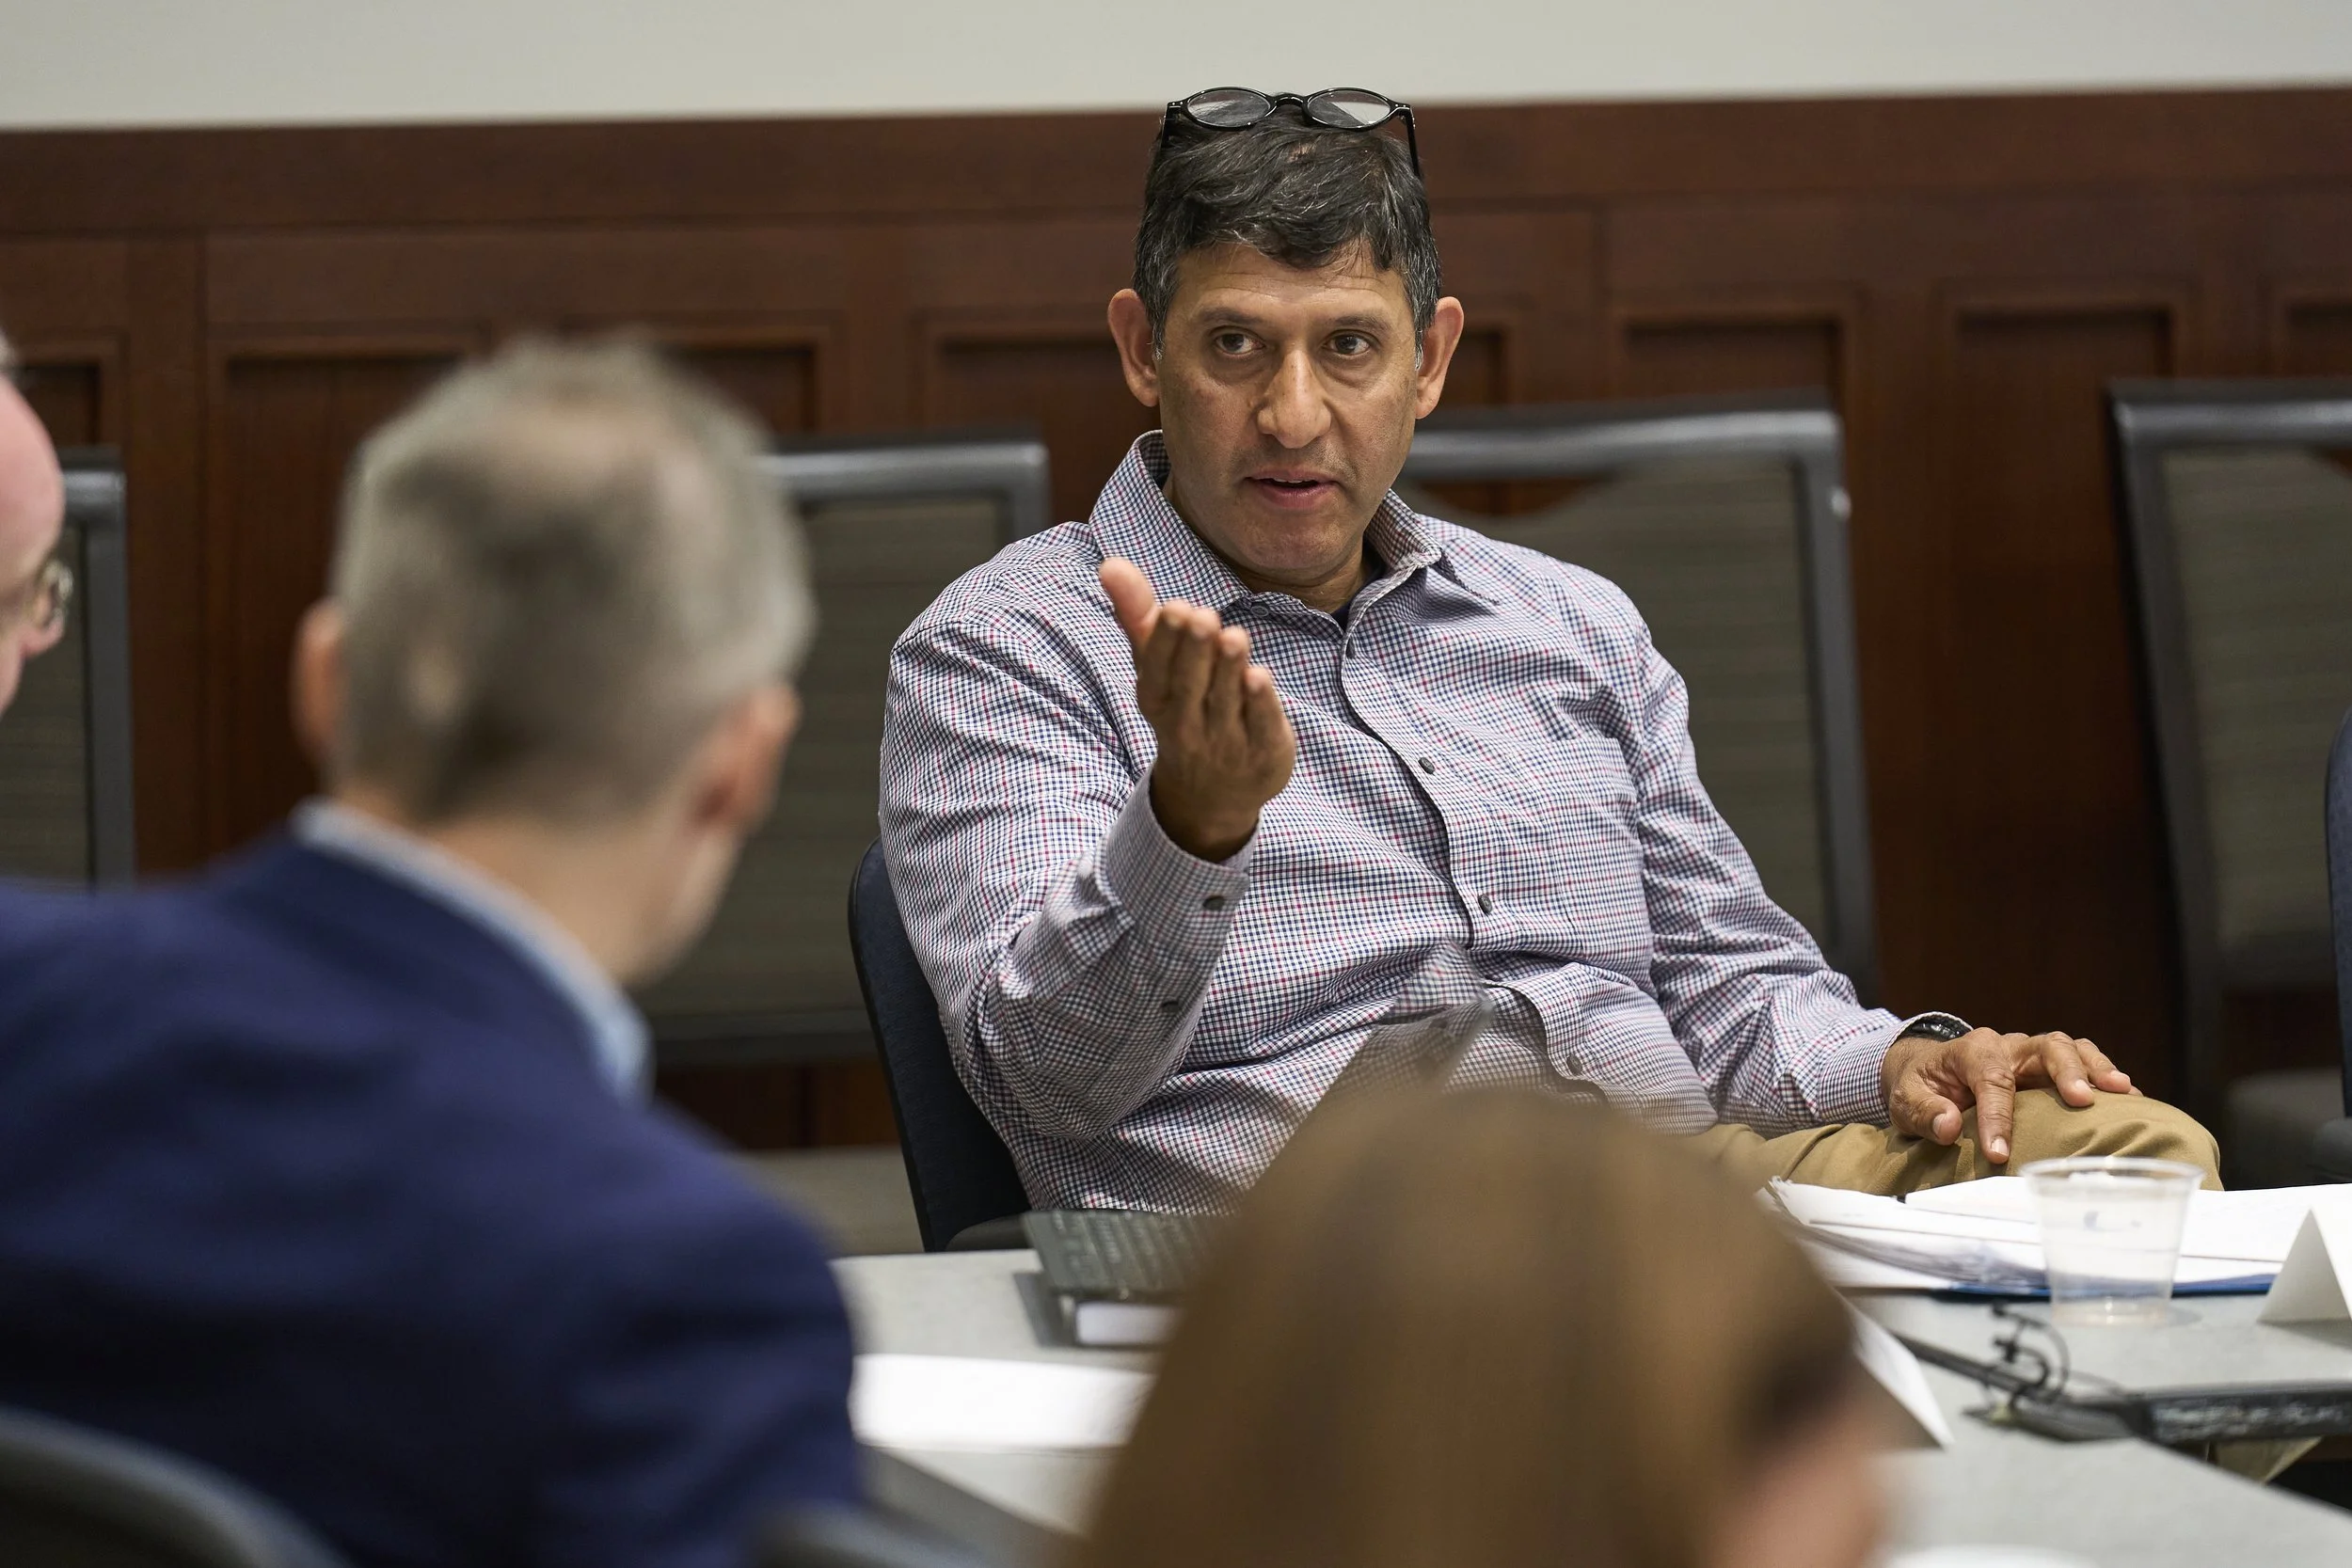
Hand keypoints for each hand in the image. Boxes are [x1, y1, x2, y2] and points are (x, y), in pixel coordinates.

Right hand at [1100, 556, 1296, 860]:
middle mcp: (1186, 725)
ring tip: (1233, 637)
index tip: (1175, 608)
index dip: (1166, 641)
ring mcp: (1225, 743)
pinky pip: (1259, 727)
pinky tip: (1258, 677)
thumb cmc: (1183, 707)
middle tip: (1203, 616)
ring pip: (1226, 702)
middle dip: (1196, 651)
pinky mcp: (1262, 754)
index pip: (1157, 669)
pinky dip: (1259, 704)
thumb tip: (1110, 564)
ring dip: (1229, 669)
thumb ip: (1138, 615)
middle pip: (1190, 685)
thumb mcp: (1158, 666)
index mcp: (1156, 700)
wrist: (1211, 793)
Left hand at [1881, 1027, 2137, 1165]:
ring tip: (2124, 1093)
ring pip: (2070, 1049)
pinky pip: (2081, 1062)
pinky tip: (2129, 1099)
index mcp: (1971, 1050)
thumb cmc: (1919, 1087)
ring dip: (2096, 1069)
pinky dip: (2103, 1076)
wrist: (1926, 1072)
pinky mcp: (2048, 1068)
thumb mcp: (1906, 1101)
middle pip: (2045, 1047)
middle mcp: (2007, 1046)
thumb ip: (1924, 1112)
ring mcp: (2031, 1054)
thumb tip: (1949, 1126)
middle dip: (2065, 1071)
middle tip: (2081, 1100)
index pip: (1990, 1079)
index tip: (1998, 1153)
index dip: (1997, 1117)